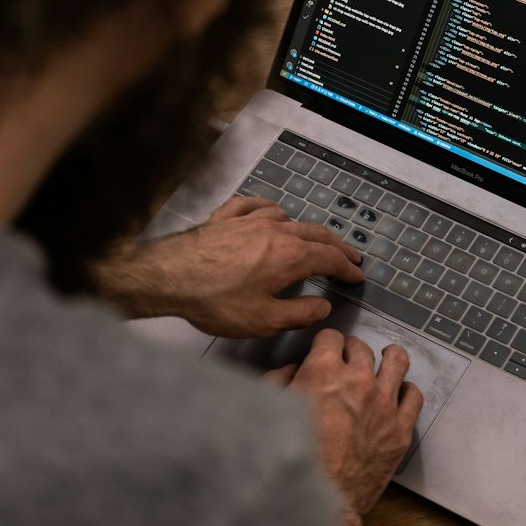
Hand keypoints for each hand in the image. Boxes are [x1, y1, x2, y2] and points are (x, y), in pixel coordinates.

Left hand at [94, 197, 363, 338]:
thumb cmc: (216, 301)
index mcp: (291, 257)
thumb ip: (300, 314)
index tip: (356, 276)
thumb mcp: (265, 320)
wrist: (169, 276)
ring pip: (288, 217)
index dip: (347, 269)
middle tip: (348, 256)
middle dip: (336, 246)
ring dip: (306, 228)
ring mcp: (250, 220)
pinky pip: (255, 205)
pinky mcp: (225, 217)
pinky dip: (270, 209)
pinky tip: (270, 212)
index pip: (330, 259)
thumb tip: (323, 307)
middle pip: (316, 233)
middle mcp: (276, 231)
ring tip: (311, 238)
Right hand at [270, 330, 423, 518]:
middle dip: (352, 352)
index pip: (331, 336)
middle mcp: (358, 379)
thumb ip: (279, 381)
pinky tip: (397, 395)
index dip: (326, 344)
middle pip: (362, 348)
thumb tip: (293, 370)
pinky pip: (414, 395)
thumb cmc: (288, 457)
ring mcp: (384, 403)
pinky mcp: (400, 429)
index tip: (325, 353)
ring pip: (397, 361)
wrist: (316, 500)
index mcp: (323, 370)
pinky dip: (406, 391)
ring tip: (384, 363)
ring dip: (387, 360)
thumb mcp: (270, 411)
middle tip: (347, 365)